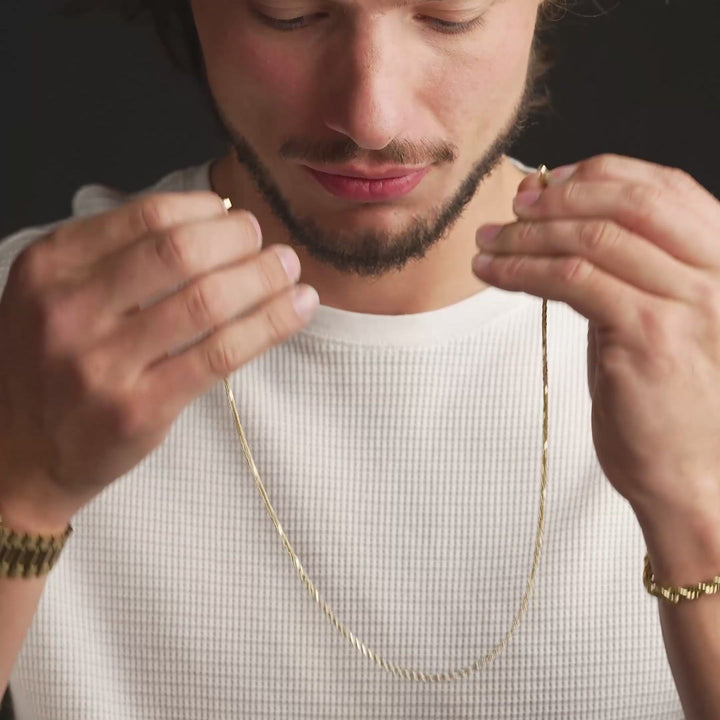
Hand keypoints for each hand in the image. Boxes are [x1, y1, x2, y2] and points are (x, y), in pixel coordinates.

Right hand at [0, 192, 317, 531]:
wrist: (19, 453)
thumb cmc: (52, 366)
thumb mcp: (59, 295)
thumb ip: (120, 257)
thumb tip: (214, 221)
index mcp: (51, 266)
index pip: (149, 216)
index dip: (209, 211)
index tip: (236, 218)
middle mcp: (69, 309)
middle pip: (181, 251)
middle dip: (242, 241)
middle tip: (271, 248)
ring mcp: (102, 363)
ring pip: (207, 301)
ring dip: (265, 278)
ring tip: (292, 272)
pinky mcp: (138, 408)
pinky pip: (220, 355)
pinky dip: (269, 325)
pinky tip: (298, 308)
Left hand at [472, 154, 719, 535]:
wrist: (695, 477)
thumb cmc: (672, 403)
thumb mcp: (665, 322)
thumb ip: (632, 274)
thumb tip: (565, 234)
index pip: (663, 187)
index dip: (598, 174)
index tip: (549, 182)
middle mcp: (716, 273)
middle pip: (628, 201)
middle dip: (559, 197)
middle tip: (513, 208)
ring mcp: (687, 302)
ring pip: (592, 238)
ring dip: (528, 236)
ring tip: (490, 242)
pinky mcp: (649, 335)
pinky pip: (573, 280)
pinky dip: (524, 270)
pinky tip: (495, 272)